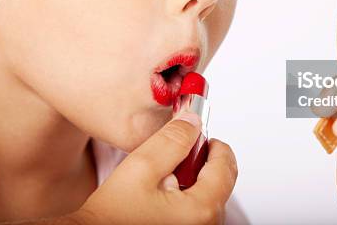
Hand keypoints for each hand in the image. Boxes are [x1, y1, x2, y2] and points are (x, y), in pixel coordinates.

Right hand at [69, 113, 236, 224]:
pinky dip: (184, 197)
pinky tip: (159, 195)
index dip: (211, 142)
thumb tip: (193, 122)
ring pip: (207, 196)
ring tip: (160, 178)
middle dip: (199, 161)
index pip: (226, 164)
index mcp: (201, 209)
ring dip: (191, 180)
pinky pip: (195, 211)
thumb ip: (172, 140)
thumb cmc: (111, 218)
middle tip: (173, 154)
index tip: (198, 133)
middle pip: (219, 180)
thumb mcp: (141, 167)